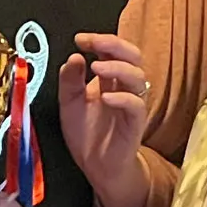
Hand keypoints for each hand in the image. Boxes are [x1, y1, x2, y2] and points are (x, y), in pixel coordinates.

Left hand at [61, 33, 152, 206]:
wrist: (96, 167)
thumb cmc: (86, 134)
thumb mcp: (68, 103)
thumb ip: (69, 81)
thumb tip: (74, 57)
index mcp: (109, 79)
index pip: (112, 51)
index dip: (99, 41)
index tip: (80, 39)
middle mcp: (124, 88)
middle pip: (132, 56)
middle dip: (114, 45)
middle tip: (94, 44)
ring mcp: (131, 104)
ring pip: (137, 77)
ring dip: (117, 68)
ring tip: (96, 69)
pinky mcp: (135, 124)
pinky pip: (136, 106)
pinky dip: (122, 98)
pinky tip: (105, 98)